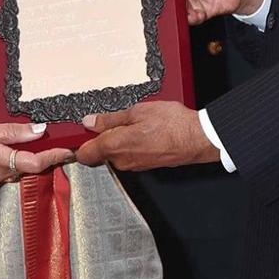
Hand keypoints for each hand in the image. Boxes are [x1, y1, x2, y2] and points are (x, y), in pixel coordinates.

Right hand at [0, 120, 70, 189]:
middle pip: (28, 166)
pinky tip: (6, 148)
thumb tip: (37, 130)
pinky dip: (11, 160)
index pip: (34, 162)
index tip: (68, 150)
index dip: (54, 156)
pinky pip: (4, 171)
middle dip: (41, 154)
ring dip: (25, 156)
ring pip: (16, 168)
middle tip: (53, 138)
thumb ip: (9, 132)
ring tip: (30, 139)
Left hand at [75, 101, 217, 171]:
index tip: (83, 132)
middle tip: (117, 119)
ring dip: (120, 140)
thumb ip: (110, 119)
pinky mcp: (145, 167)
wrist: (198, 139)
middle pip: (100, 152)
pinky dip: (133, 145)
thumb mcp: (137, 111)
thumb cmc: (172, 124)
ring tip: (136, 124)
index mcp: (114, 147)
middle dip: (104, 138)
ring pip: (116, 153)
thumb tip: (90, 122)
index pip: (83, 154)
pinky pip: (131, 155)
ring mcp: (134, 166)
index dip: (80, 143)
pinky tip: (146, 132)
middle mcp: (121, 161)